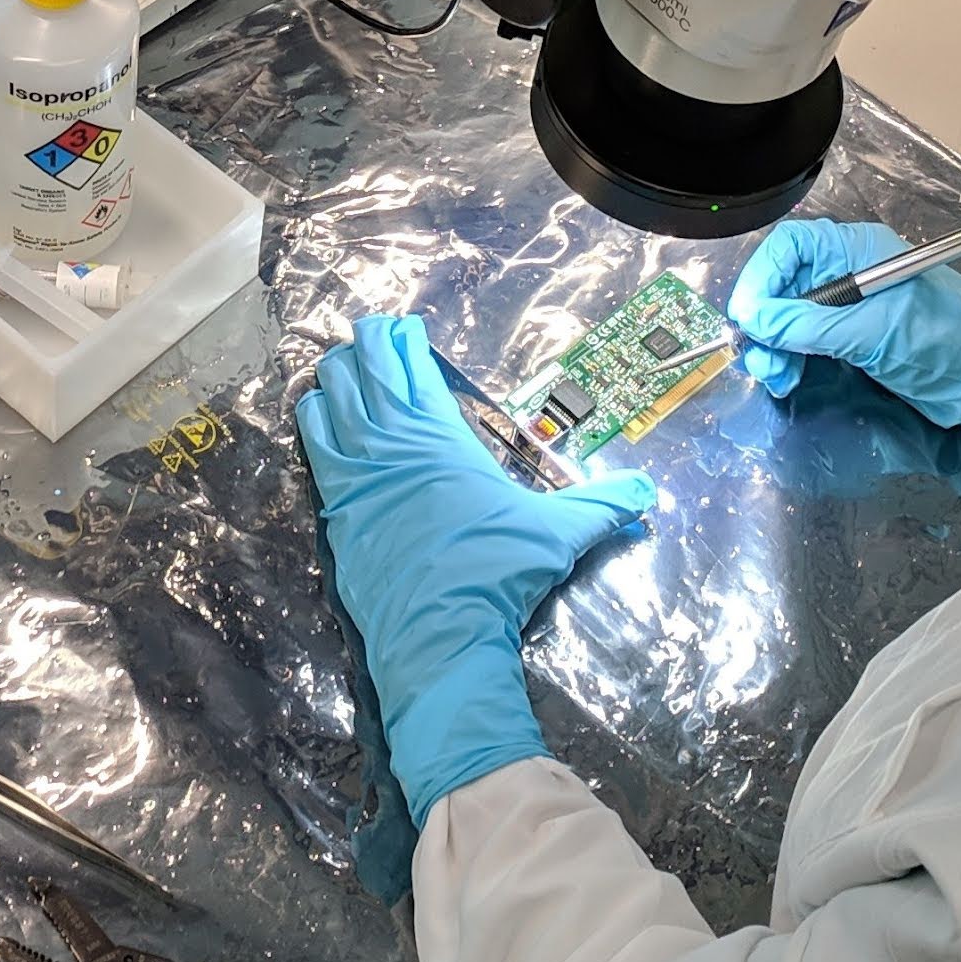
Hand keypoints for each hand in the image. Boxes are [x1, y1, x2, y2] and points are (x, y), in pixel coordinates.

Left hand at [296, 314, 656, 825]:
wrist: (440, 632)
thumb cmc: (498, 572)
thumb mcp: (559, 533)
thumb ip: (602, 505)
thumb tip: (648, 493)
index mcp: (440, 436)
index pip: (409, 364)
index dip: (402, 337)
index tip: (407, 329)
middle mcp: (391, 442)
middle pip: (360, 368)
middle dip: (365, 345)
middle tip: (376, 341)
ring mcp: (356, 473)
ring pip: (327, 398)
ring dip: (335, 376)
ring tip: (346, 370)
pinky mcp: (333, 507)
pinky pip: (312, 442)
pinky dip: (313, 417)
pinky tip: (317, 411)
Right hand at [728, 219, 960, 447]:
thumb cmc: (942, 344)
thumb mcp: (870, 332)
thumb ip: (808, 325)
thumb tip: (756, 320)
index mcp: (857, 251)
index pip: (791, 247)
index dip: (762, 278)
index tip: (747, 315)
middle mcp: (849, 271)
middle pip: (784, 283)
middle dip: (765, 320)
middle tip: (758, 357)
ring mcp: (851, 305)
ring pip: (791, 316)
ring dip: (774, 345)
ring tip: (774, 375)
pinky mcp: (853, 336)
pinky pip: (806, 338)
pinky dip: (791, 356)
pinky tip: (787, 376)